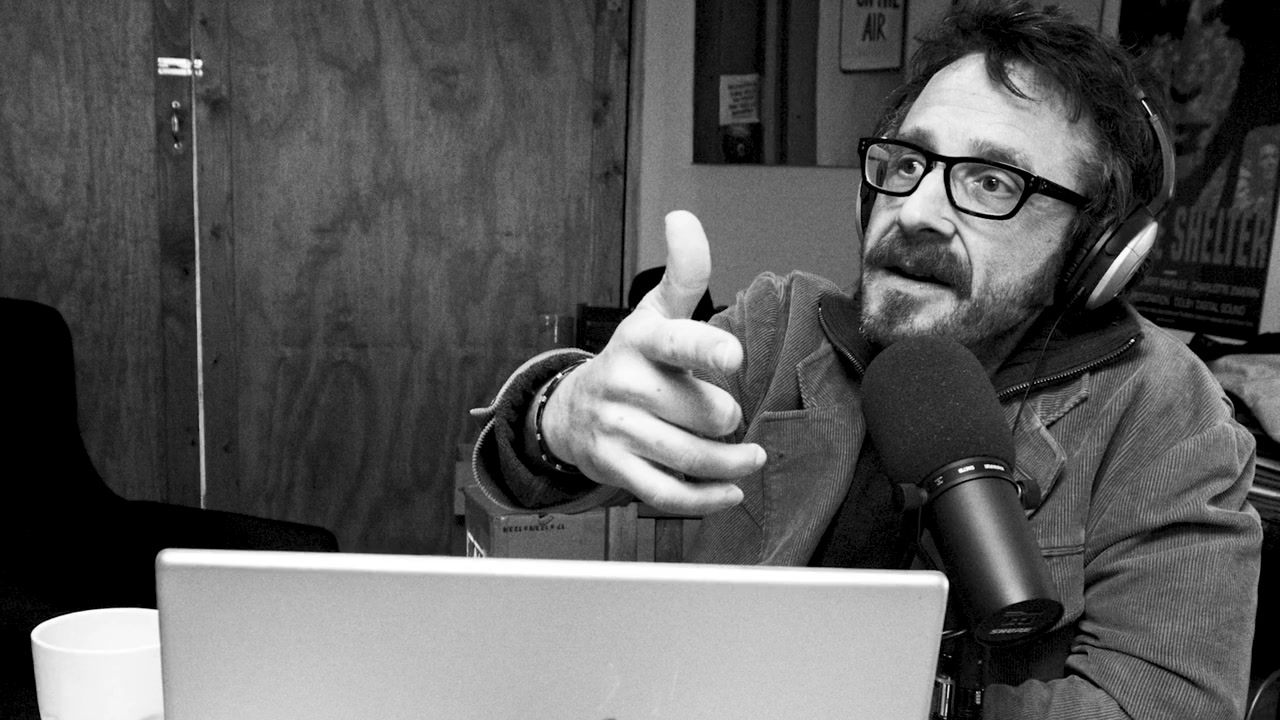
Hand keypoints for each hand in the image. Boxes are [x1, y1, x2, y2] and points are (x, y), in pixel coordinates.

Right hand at [537, 211, 765, 513]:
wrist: (571, 409)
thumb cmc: (634, 360)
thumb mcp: (655, 313)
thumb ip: (684, 273)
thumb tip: (682, 216)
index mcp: (642, 339)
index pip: (677, 340)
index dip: (706, 347)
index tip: (734, 356)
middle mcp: (625, 382)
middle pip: (702, 411)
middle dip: (727, 418)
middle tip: (728, 416)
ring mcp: (616, 428)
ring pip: (690, 456)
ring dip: (732, 464)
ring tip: (750, 460)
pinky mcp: (613, 466)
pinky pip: (666, 492)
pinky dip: (704, 499)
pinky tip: (729, 493)